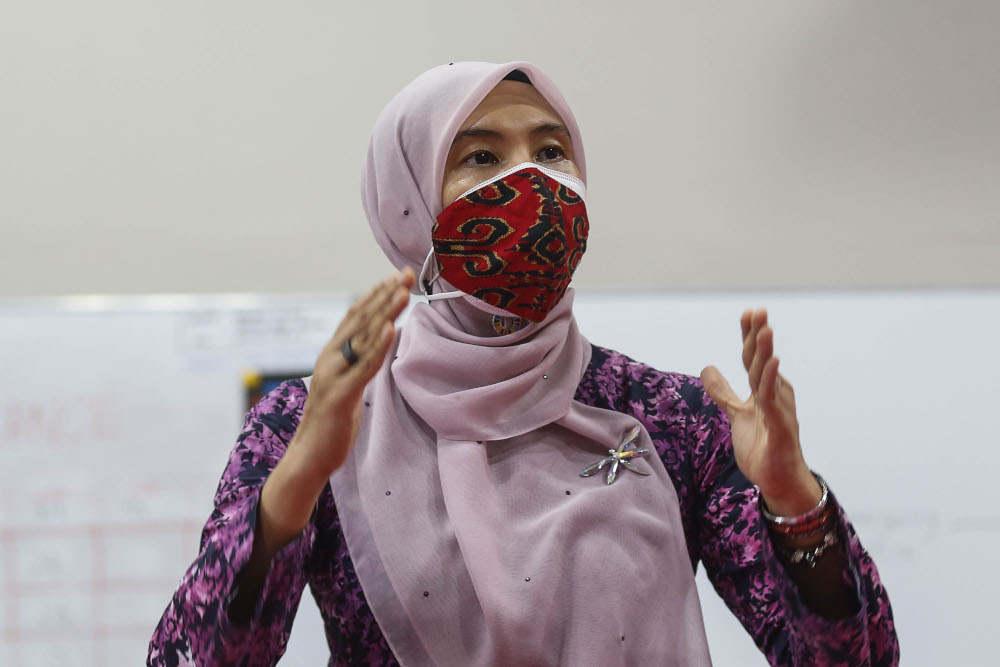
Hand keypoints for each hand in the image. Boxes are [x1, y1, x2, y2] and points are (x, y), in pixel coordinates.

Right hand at [293, 267, 415, 480]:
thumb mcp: (348, 383)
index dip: (376, 294)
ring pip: (364, 338)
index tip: (397, 276)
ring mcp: (334, 375)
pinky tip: (390, 329)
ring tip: (403, 291)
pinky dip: (377, 346)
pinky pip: (364, 367)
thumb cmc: (332, 421)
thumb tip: (381, 338)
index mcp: (332, 354)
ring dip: (385, 312)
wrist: (309, 454)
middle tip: (406, 273)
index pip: (356, 316)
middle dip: (386, 295)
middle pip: (362, 320)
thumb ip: (359, 360)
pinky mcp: (341, 395)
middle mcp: (331, 358)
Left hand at [700, 309, 820, 515]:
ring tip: (764, 329)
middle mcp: (774, 395)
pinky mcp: (780, 426)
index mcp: (763, 390)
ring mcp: (779, 410)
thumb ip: (723, 392)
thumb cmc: (763, 446)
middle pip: (761, 361)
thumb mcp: (736, 414)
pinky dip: (772, 381)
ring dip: (766, 352)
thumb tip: (707, 368)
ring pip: (768, 376)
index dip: (750, 336)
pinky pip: (773, 401)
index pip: (753, 358)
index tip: (748, 312)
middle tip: (758, 310)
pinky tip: (772, 363)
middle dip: (759, 335)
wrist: (779, 480)